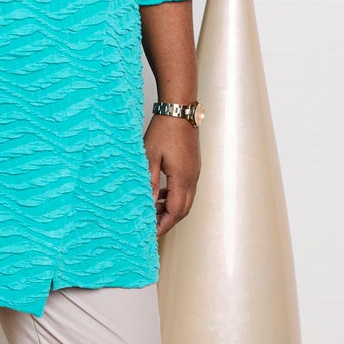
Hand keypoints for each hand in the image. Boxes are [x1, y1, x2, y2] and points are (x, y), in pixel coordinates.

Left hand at [144, 112, 200, 238]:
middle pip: (184, 209)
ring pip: (186, 199)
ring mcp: (194, 171)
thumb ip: (150, 182)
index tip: (152, 233)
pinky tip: (161, 192)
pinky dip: (174, 196)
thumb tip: (148, 204)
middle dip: (168, 220)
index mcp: (183, 178)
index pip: (176, 212)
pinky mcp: (193, 165)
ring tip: (153, 209)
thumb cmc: (164, 130)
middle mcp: (192, 177)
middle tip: (152, 225)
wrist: (180, 110)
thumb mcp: (150, 157)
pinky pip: (186, 188)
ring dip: (171, 208)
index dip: (164, 225)